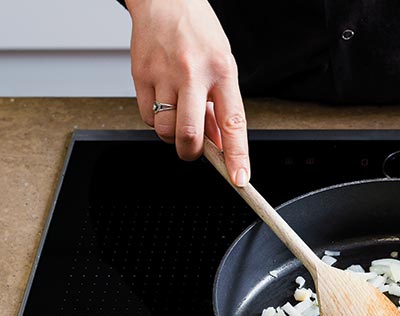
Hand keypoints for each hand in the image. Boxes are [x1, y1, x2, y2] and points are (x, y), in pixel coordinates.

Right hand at [125, 0, 248, 185]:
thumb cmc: (199, 32)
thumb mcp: (223, 65)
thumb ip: (221, 105)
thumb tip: (221, 143)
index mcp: (222, 71)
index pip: (233, 122)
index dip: (237, 155)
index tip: (240, 179)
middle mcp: (193, 74)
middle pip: (190, 133)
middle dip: (193, 153)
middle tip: (196, 150)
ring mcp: (164, 74)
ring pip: (166, 130)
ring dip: (173, 136)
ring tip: (180, 115)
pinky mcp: (140, 74)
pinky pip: (146, 116)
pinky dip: (156, 120)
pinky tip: (164, 102)